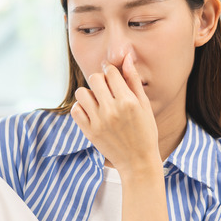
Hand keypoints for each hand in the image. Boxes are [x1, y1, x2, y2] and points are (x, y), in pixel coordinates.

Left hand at [70, 53, 160, 173]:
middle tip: (106, 90)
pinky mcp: (89, 132)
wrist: (138, 162)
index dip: (111, 71)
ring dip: (89, 93)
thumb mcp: (145, 106)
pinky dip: (81, 108)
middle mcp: (112, 110)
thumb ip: (133, 81)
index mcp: (128, 101)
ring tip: (98, 101)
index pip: (111, 72)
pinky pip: (76, 110)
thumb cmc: (145, 132)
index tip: (112, 77)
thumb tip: (126, 58)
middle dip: (100, 80)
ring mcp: (98, 122)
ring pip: (82, 93)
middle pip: (95, 78)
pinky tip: (91, 112)